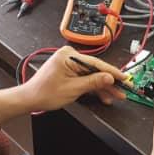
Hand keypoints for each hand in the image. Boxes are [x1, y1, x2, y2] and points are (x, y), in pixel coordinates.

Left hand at [0, 47, 127, 120]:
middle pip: (96, 70)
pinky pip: (85, 78)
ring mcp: (70, 64)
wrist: (30, 99)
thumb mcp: (73, 89)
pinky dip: (93, 87)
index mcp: (69, 55)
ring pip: (92, 75)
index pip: (96, 63)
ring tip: (115, 96)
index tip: (124, 78)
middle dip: (109, 82)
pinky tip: (103, 95)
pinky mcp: (70, 71)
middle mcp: (70, 56)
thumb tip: (109, 77)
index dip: (112, 72)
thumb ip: (93, 82)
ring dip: (103, 87)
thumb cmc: (45, 92)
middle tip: (122, 90)